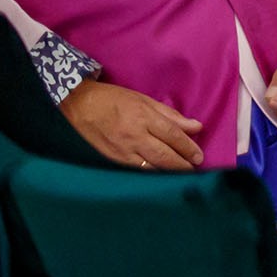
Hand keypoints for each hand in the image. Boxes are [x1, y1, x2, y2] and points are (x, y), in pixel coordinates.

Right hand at [60, 78, 203, 169]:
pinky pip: (135, 171)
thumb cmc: (112, 100)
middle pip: (164, 155)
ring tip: (181, 175)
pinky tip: (159, 176)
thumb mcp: (143, 100)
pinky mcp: (111, 160)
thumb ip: (170, 115)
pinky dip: (149, 175)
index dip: (188, 147)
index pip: (173, 135)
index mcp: (143, 117)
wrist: (77, 106)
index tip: (199, 156)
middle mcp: (134, 136)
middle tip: (194, 168)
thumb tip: (195, 126)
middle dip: (182, 164)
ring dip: (167, 172)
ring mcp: (121, 150)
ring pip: (150, 167)